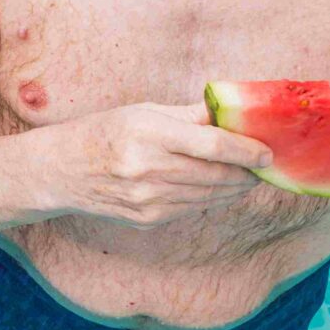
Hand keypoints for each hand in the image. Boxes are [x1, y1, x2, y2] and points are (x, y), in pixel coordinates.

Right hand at [59, 102, 275, 227]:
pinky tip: (219, 186)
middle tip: (264, 164)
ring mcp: (148, 199)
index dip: (247, 151)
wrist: (61, 171)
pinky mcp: (148, 218)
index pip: (213, 146)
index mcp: (148, 134)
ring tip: (247, 175)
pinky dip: (212, 197)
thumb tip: (234, 112)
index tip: (268, 153)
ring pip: (211, 195)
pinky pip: (194, 208)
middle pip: (218, 175)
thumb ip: (191, 115)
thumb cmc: (104, 132)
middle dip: (248, 171)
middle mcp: (148, 169)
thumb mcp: (143, 111)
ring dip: (235, 186)